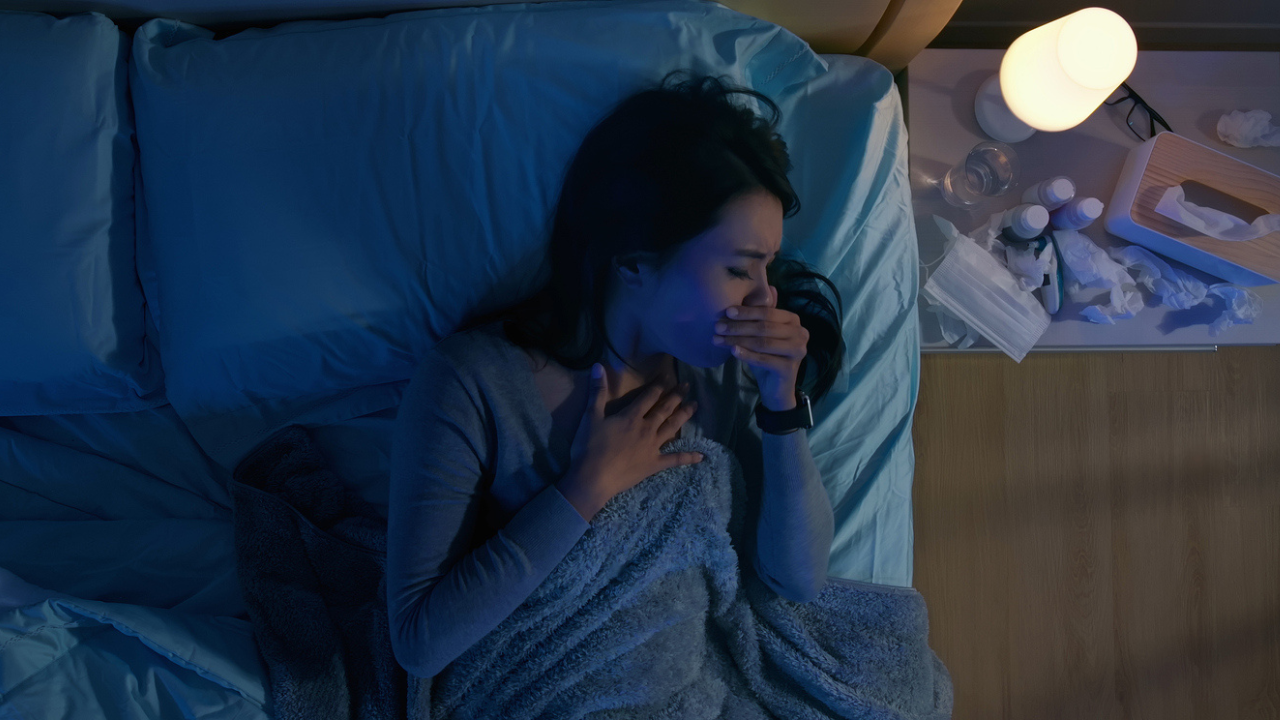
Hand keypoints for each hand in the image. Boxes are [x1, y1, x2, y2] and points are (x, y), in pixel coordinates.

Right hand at [563, 364, 703, 519]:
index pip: (648, 397)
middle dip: (676, 396)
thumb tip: (598, 366)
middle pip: (664, 409)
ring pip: (672, 427)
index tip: (668, 377)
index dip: (658, 386)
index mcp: (631, 416)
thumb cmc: (589, 447)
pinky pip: (675, 459)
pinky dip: (688, 457)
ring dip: (684, 415)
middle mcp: (646, 429)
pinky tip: (701, 455)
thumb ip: (597, 392)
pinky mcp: (655, 464)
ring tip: (695, 406)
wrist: (594, 478)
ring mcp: (653, 447)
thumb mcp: (590, 417)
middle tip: (687, 386)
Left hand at [713, 285, 807, 409]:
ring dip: (738, 339)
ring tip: (718, 339)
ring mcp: (798, 351)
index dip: (747, 312)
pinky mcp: (790, 368)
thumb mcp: (763, 333)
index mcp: (793, 320)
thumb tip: (767, 286)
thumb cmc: (768, 356)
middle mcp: (800, 333)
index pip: (768, 312)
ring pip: (762, 342)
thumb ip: (763, 314)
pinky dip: (746, 354)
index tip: (727, 311)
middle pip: (764, 327)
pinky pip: (764, 359)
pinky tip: (732, 351)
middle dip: (739, 326)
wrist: (776, 388)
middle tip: (718, 326)